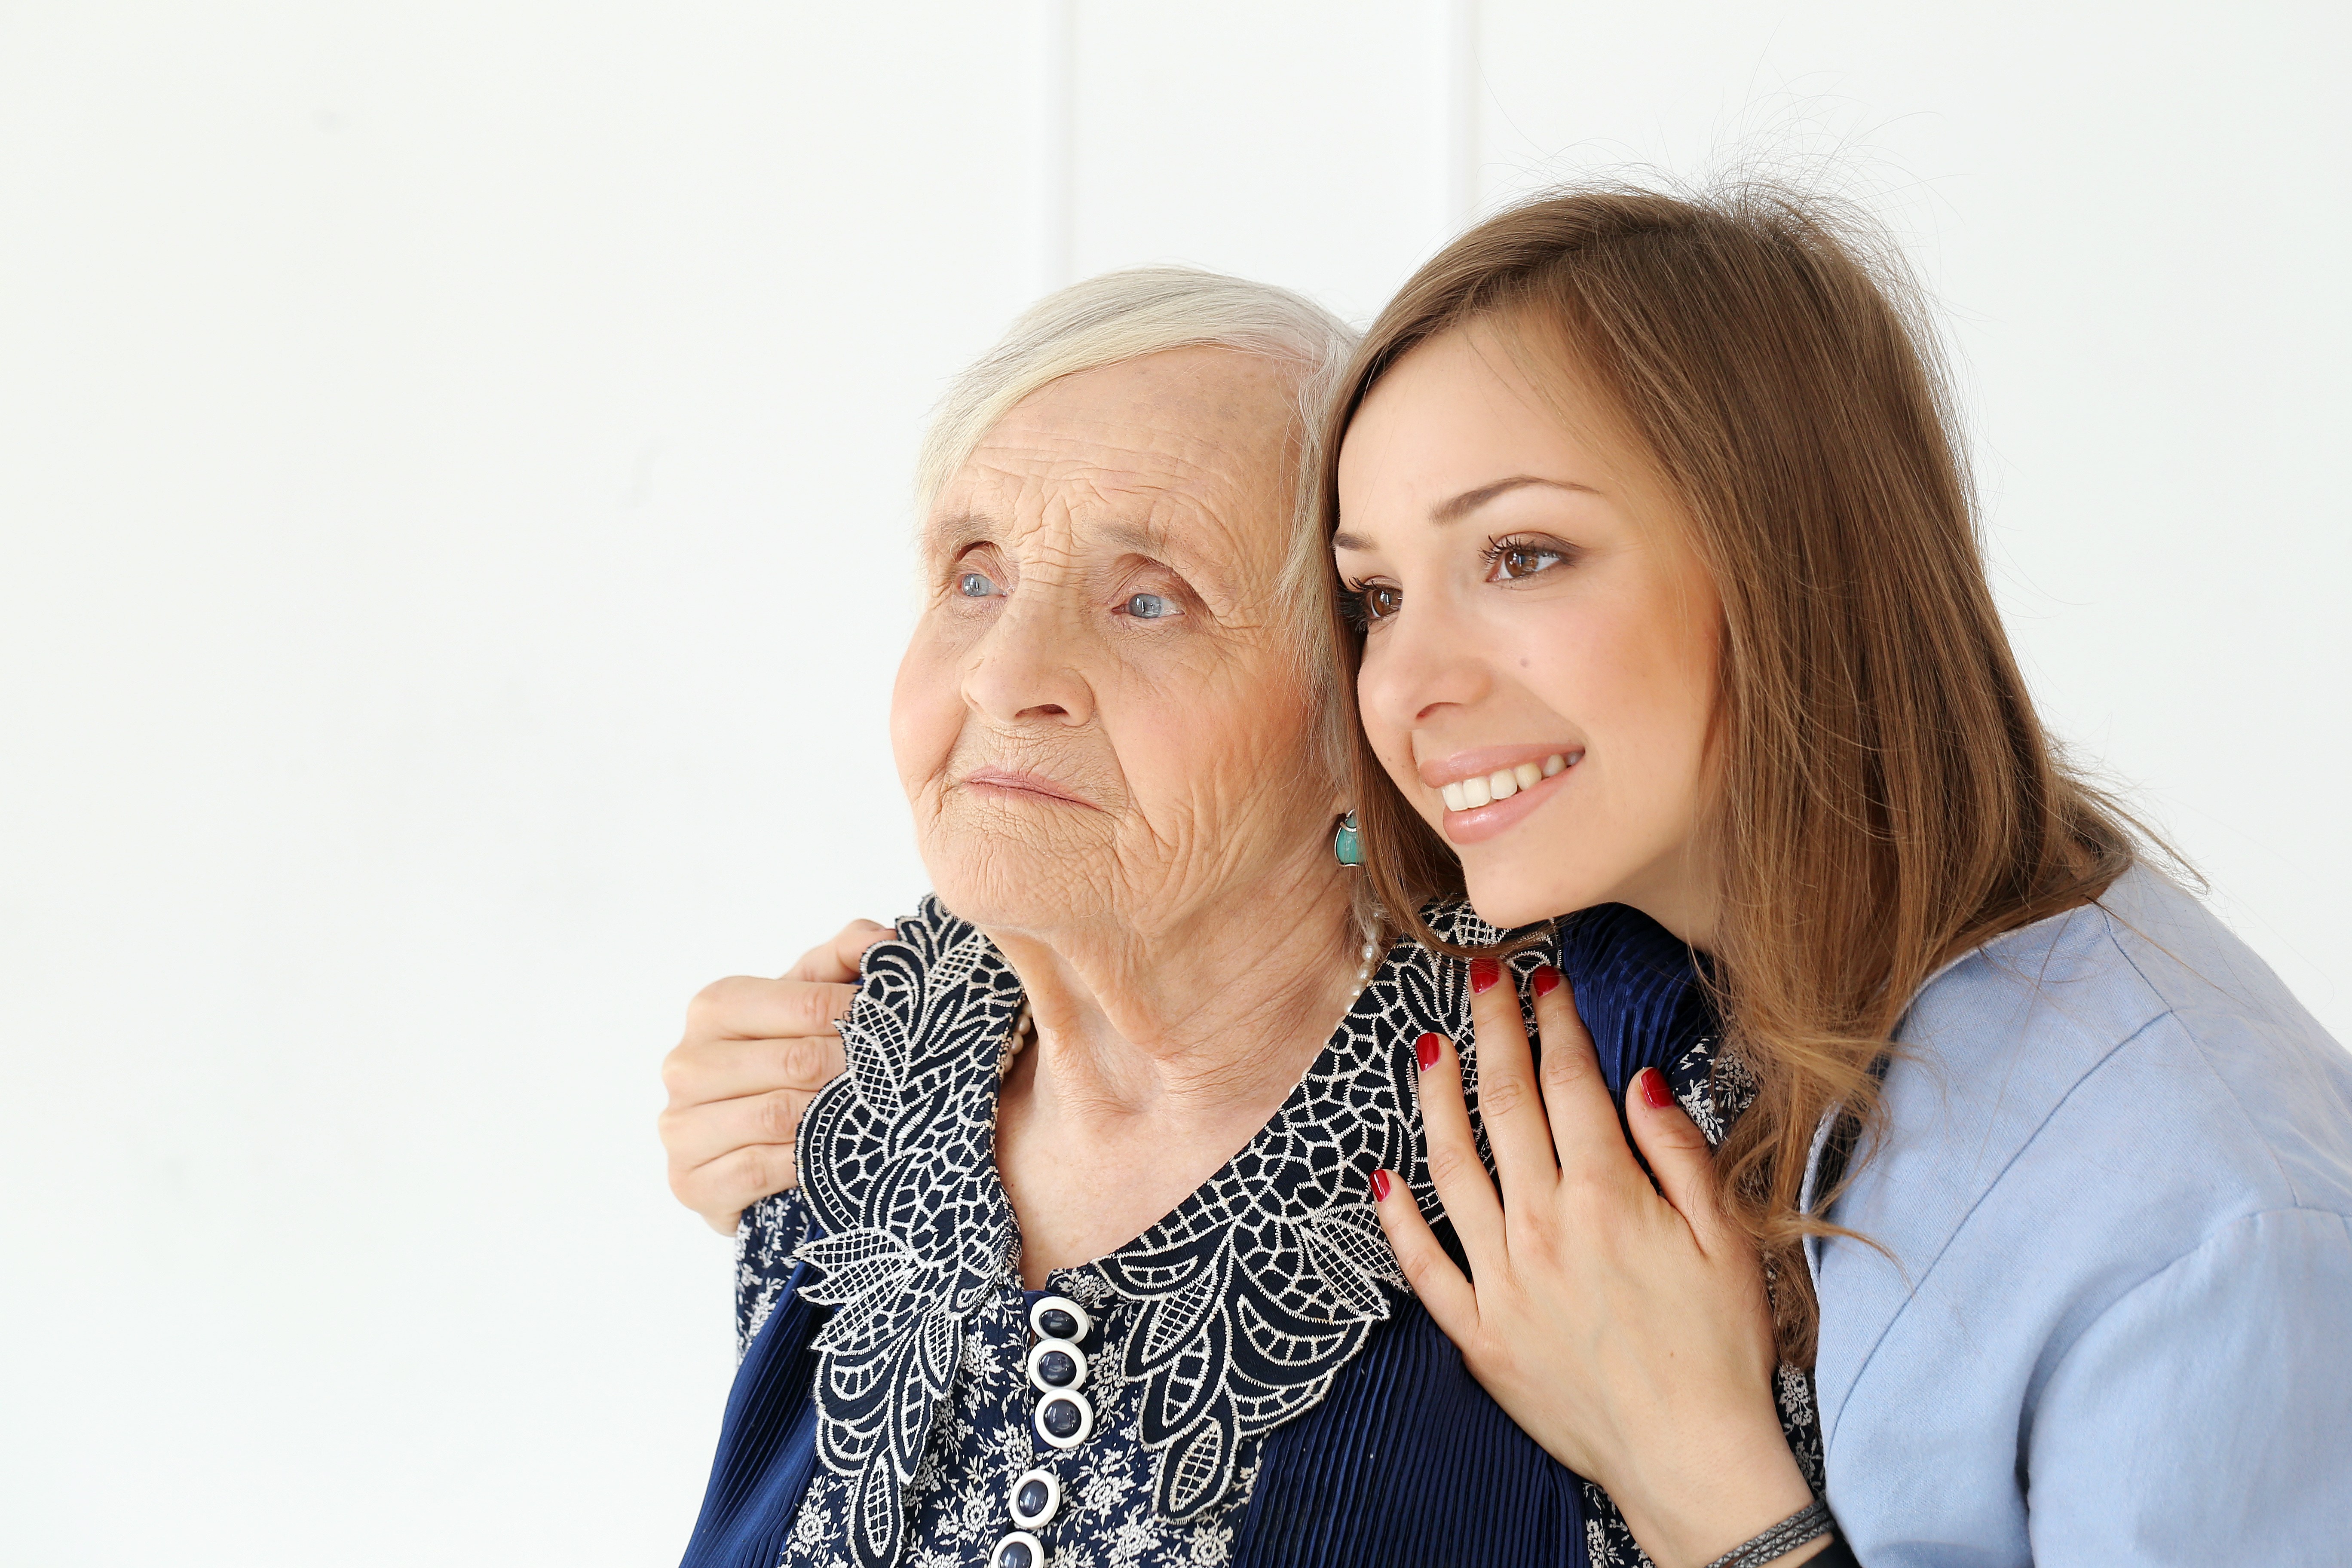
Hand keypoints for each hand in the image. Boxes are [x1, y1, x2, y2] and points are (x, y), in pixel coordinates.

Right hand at [657, 920, 889, 1234]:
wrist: (742, 1148)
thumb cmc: (783, 1064)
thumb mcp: (809, 1003)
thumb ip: (842, 959)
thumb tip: (884, 938)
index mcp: (714, 1007)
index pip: (805, 1004)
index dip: (860, 1017)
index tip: (898, 1029)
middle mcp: (686, 1062)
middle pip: (796, 1061)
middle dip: (854, 1070)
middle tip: (895, 1078)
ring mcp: (680, 1125)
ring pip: (779, 1115)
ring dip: (834, 1117)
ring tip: (870, 1115)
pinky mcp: (688, 1180)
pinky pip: (759, 1169)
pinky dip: (802, 1165)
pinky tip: (828, 1160)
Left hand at [1370, 958, 1823, 1567]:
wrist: (1691, 1458)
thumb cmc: (1720, 1350)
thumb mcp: (1728, 1241)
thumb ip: (1679, 1154)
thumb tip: (1637, 1082)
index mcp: (1608, 1198)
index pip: (1570, 1084)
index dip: (1554, 1022)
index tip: (1544, 978)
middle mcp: (1544, 1228)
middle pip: (1505, 1108)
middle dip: (1493, 1031)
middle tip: (1482, 978)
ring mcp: (1503, 1281)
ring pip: (1451, 1168)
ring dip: (1436, 1099)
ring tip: (1429, 1046)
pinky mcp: (1478, 1333)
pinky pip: (1423, 1265)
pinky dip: (1396, 1219)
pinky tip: (1381, 1174)